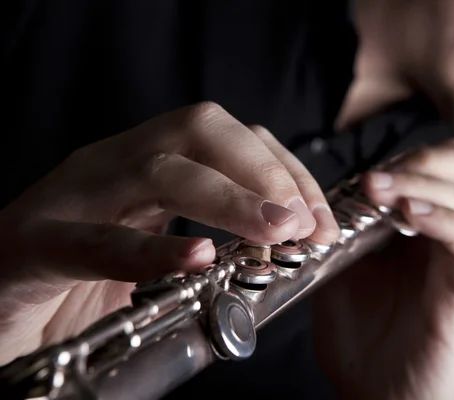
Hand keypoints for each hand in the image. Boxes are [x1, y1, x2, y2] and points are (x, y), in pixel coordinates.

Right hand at [0, 102, 339, 364]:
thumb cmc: (78, 286)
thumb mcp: (153, 249)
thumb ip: (206, 240)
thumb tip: (281, 247)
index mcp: (144, 166)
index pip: (230, 138)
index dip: (285, 170)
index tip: (320, 219)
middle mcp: (112, 168)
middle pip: (200, 131)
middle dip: (266, 172)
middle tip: (303, 224)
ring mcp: (70, 199)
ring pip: (158, 170)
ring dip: (230, 199)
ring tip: (276, 232)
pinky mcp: (34, 246)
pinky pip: (96, 240)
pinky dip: (152, 249)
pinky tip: (196, 258)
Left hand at [312, 126, 453, 399]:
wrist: (373, 392)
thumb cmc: (358, 333)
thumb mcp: (339, 266)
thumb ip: (345, 225)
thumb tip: (337, 186)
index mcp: (423, 226)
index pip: (446, 164)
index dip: (412, 154)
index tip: (366, 173)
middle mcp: (449, 236)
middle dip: (430, 156)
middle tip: (382, 177)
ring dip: (425, 182)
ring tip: (381, 192)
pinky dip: (446, 220)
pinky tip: (410, 217)